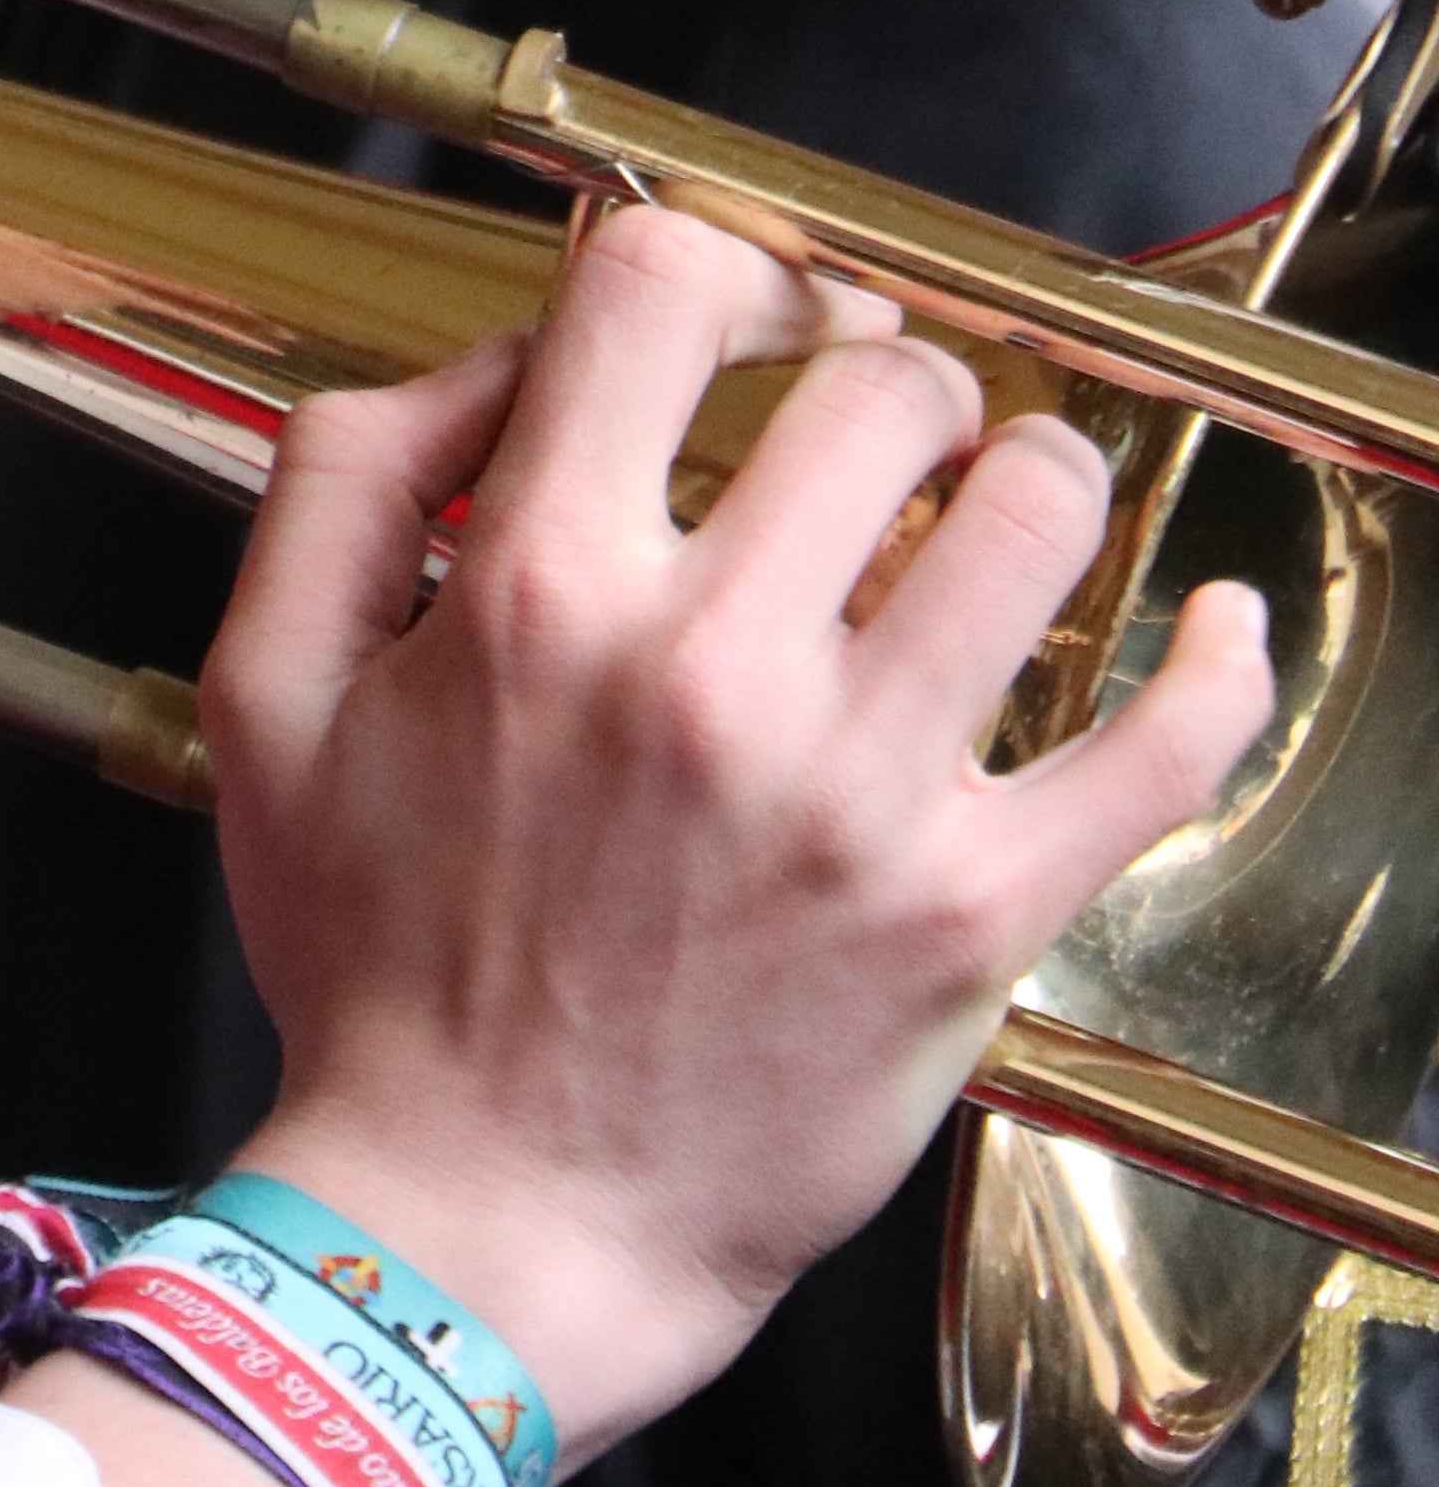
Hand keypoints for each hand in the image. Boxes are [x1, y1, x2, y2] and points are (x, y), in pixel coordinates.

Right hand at [158, 206, 1271, 1456]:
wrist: (478, 1217)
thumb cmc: (376, 965)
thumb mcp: (266, 691)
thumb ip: (345, 479)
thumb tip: (496, 362)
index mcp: (534, 593)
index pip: (661, 295)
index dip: (713, 268)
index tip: (738, 320)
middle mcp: (707, 669)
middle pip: (880, 387)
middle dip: (883, 374)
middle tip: (874, 426)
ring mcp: (858, 789)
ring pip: (1035, 516)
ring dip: (1030, 478)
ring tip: (1001, 510)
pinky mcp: (973, 910)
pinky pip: (1163, 742)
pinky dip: (1219, 661)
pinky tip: (1214, 627)